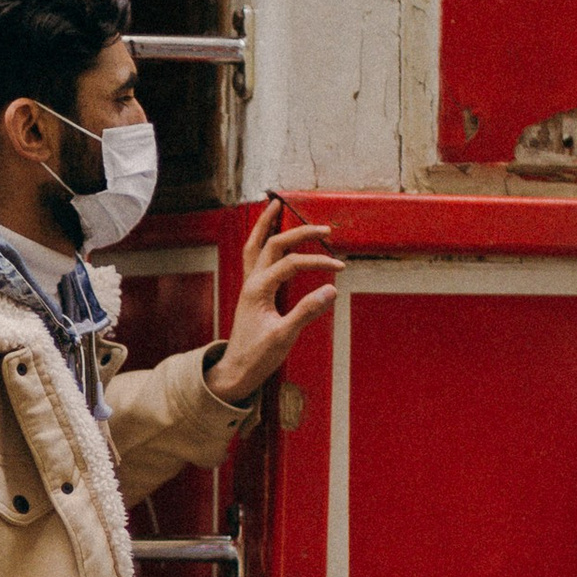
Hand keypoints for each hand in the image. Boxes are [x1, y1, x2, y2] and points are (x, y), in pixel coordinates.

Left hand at [207, 201, 338, 399]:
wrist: (236, 371)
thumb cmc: (257, 356)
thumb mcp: (284, 336)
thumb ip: (306, 311)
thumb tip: (331, 290)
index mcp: (258, 289)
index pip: (292, 263)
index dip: (317, 261)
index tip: (340, 266)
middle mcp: (251, 281)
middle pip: (274, 244)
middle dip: (298, 232)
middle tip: (323, 227)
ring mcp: (250, 285)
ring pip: (256, 245)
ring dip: (266, 224)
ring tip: (275, 205)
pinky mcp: (252, 292)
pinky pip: (253, 257)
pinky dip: (261, 240)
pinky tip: (269, 235)